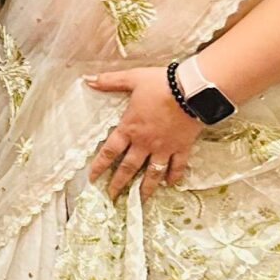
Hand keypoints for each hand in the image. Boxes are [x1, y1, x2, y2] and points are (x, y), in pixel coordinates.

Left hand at [84, 66, 199, 198]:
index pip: (109, 151)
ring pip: (152, 173)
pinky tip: (171, 184)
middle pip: (128, 167)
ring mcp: (164, 148)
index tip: (92, 179)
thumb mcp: (132, 79)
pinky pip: (177, 166)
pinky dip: (174, 176)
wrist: (191, 90)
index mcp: (130, 128)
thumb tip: (87, 80)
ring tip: (139, 200)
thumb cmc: (160, 84)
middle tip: (112, 196)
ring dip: (145, 188)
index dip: (99, 166)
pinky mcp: (182, 148)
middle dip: (119, 183)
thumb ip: (110, 81)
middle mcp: (145, 143)